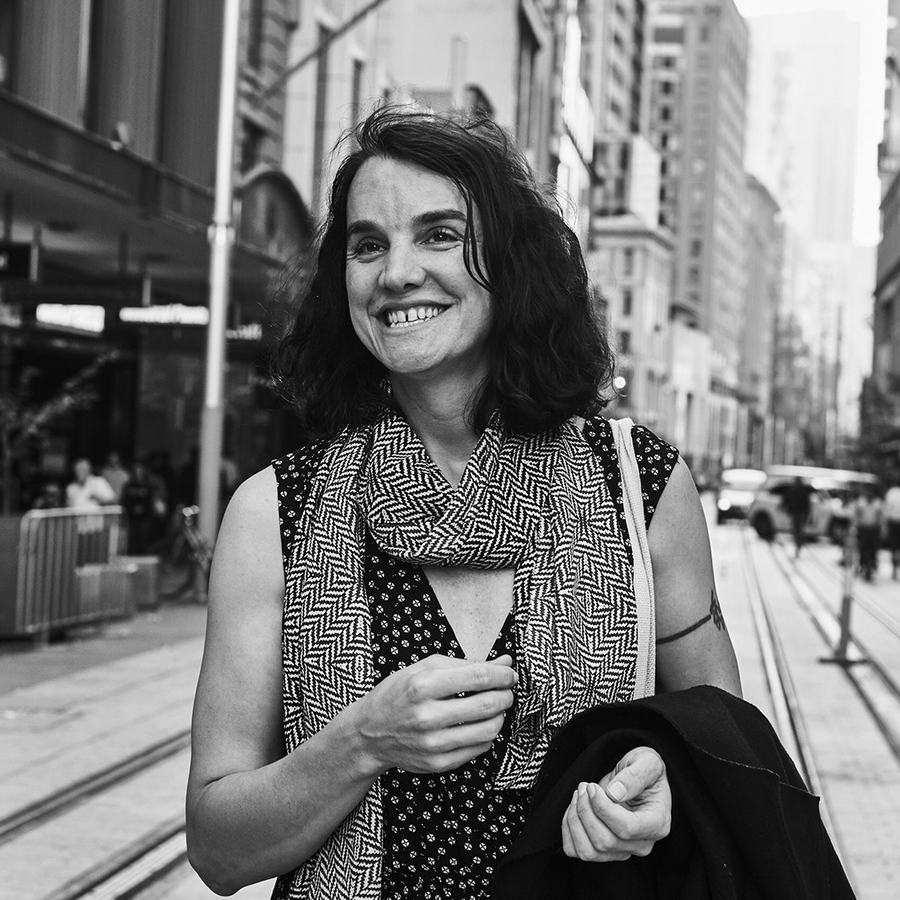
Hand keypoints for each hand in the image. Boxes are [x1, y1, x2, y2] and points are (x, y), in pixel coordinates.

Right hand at [356, 654, 516, 774]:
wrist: (369, 734)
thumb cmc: (397, 695)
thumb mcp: (423, 668)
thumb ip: (464, 664)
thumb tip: (503, 663)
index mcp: (423, 686)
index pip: (478, 677)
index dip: (502, 675)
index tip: (509, 673)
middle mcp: (428, 716)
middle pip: (488, 704)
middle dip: (506, 694)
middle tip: (506, 689)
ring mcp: (434, 743)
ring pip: (489, 730)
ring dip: (500, 715)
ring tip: (494, 706)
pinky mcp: (439, 763)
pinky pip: (479, 748)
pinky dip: (487, 734)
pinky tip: (478, 724)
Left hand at [561, 746, 670, 861]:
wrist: (635, 776)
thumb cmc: (644, 769)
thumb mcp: (647, 762)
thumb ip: (635, 776)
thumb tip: (615, 793)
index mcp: (657, 824)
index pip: (627, 828)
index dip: (603, 808)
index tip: (592, 787)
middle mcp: (641, 844)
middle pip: (605, 841)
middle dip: (586, 811)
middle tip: (584, 787)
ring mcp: (622, 851)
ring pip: (589, 851)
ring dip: (575, 821)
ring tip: (579, 795)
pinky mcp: (604, 851)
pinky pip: (577, 851)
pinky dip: (569, 830)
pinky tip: (574, 808)